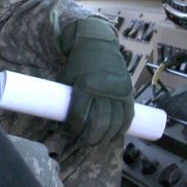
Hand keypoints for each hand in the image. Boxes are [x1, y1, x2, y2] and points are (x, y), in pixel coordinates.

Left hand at [56, 17, 134, 144]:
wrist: (97, 43)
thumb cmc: (78, 62)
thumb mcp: (67, 77)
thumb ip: (67, 99)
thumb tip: (58, 124)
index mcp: (85, 84)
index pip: (78, 116)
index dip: (71, 130)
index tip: (67, 133)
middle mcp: (103, 89)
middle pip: (97, 124)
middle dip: (87, 139)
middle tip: (81, 142)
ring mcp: (118, 91)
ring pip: (113, 124)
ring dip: (103, 138)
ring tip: (94, 142)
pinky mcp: (128, 92)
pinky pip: (127, 117)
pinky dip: (121, 130)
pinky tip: (112, 137)